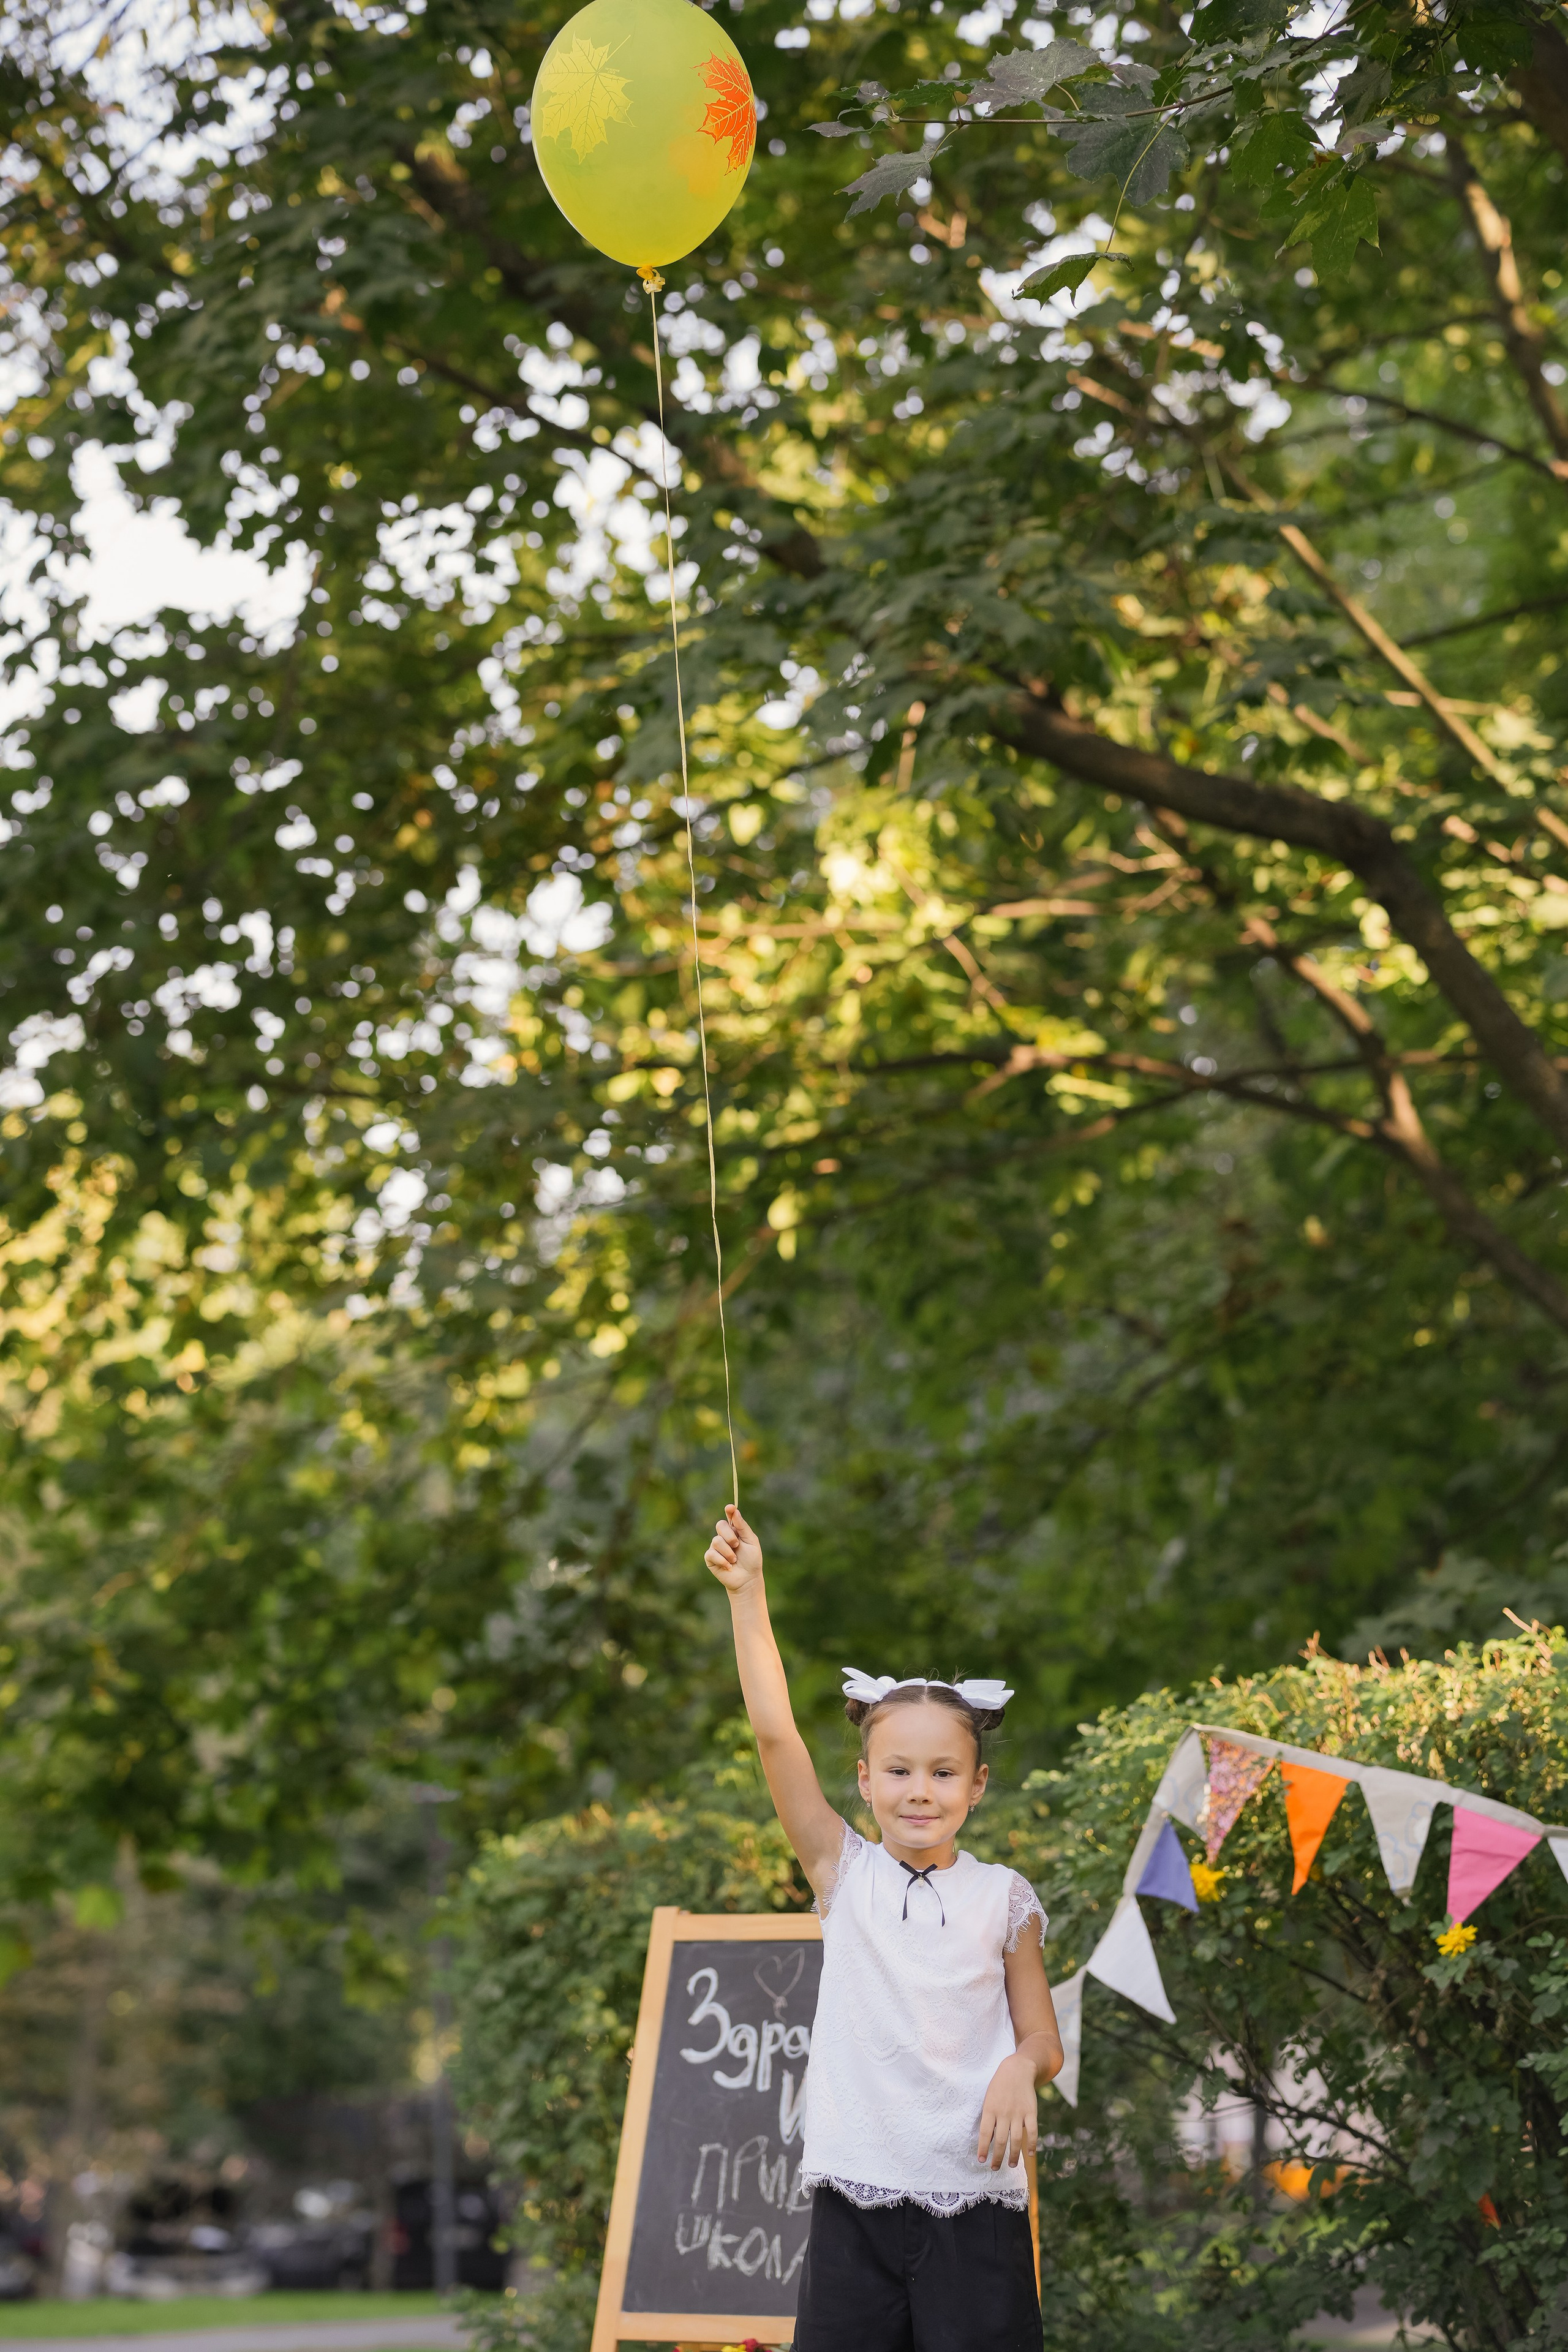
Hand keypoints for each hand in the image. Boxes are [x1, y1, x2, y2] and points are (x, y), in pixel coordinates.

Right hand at [705, 1503, 763, 1594]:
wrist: (748, 1579)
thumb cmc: (752, 1560)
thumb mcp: (751, 1541)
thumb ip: (742, 1527)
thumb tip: (735, 1511)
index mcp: (735, 1531)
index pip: (730, 1516)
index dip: (729, 1510)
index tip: (730, 1507)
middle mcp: (724, 1537)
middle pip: (720, 1525)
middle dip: (729, 1535)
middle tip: (737, 1545)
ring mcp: (716, 1547)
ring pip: (716, 1540)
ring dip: (728, 1552)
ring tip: (734, 1560)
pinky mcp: (710, 1558)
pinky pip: (712, 1553)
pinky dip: (723, 1560)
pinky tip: (729, 1566)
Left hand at [977, 2052, 1038, 2171]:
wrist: (1017, 2069)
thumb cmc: (999, 2086)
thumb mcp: (988, 2098)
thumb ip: (989, 2117)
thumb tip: (989, 2140)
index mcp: (990, 2108)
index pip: (985, 2134)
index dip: (983, 2148)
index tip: (982, 2160)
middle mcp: (1004, 2112)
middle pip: (1001, 2140)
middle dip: (997, 2157)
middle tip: (995, 2168)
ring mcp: (1018, 2112)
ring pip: (1016, 2139)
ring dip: (1013, 2155)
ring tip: (1011, 2165)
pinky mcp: (1031, 2111)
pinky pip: (1032, 2131)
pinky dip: (1031, 2144)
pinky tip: (1029, 2154)